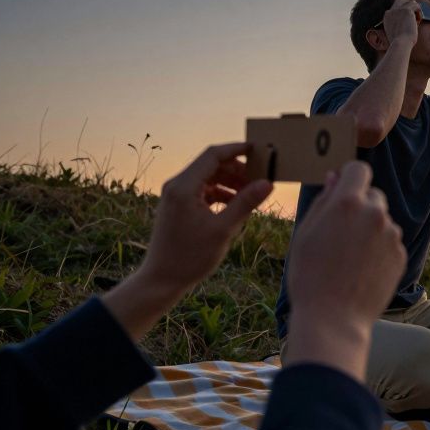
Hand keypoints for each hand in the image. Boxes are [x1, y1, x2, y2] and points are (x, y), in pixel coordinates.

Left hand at [142, 143, 273, 293]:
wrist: (162, 279)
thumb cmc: (190, 256)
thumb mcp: (223, 229)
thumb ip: (245, 203)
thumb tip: (267, 183)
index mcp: (184, 187)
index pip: (213, 155)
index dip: (236, 150)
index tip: (258, 150)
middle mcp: (177, 186)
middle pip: (211, 165)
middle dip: (237, 169)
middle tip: (259, 179)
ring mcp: (176, 196)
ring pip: (208, 178)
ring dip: (230, 182)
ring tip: (250, 195)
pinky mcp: (178, 206)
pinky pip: (203, 190)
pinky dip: (220, 193)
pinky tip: (235, 206)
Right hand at [286, 161, 406, 327]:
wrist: (333, 319)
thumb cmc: (310, 275)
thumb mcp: (305, 233)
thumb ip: (324, 201)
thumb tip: (336, 178)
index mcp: (348, 203)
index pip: (359, 169)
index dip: (349, 178)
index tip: (341, 192)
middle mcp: (375, 213)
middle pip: (372, 196)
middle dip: (359, 206)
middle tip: (340, 233)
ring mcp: (391, 235)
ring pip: (382, 221)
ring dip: (370, 230)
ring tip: (349, 258)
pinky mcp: (401, 255)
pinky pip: (390, 242)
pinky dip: (379, 250)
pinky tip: (362, 270)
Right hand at [381, 0, 421, 46]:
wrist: (401, 44)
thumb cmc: (400, 43)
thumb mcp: (396, 33)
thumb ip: (398, 25)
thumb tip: (408, 22)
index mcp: (386, 17)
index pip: (395, 8)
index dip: (403, 11)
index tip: (408, 19)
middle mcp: (390, 11)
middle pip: (400, 1)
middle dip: (409, 6)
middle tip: (415, 15)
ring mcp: (398, 9)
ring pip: (410, 2)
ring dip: (415, 10)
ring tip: (417, 20)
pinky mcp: (406, 10)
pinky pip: (416, 6)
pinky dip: (419, 13)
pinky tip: (418, 20)